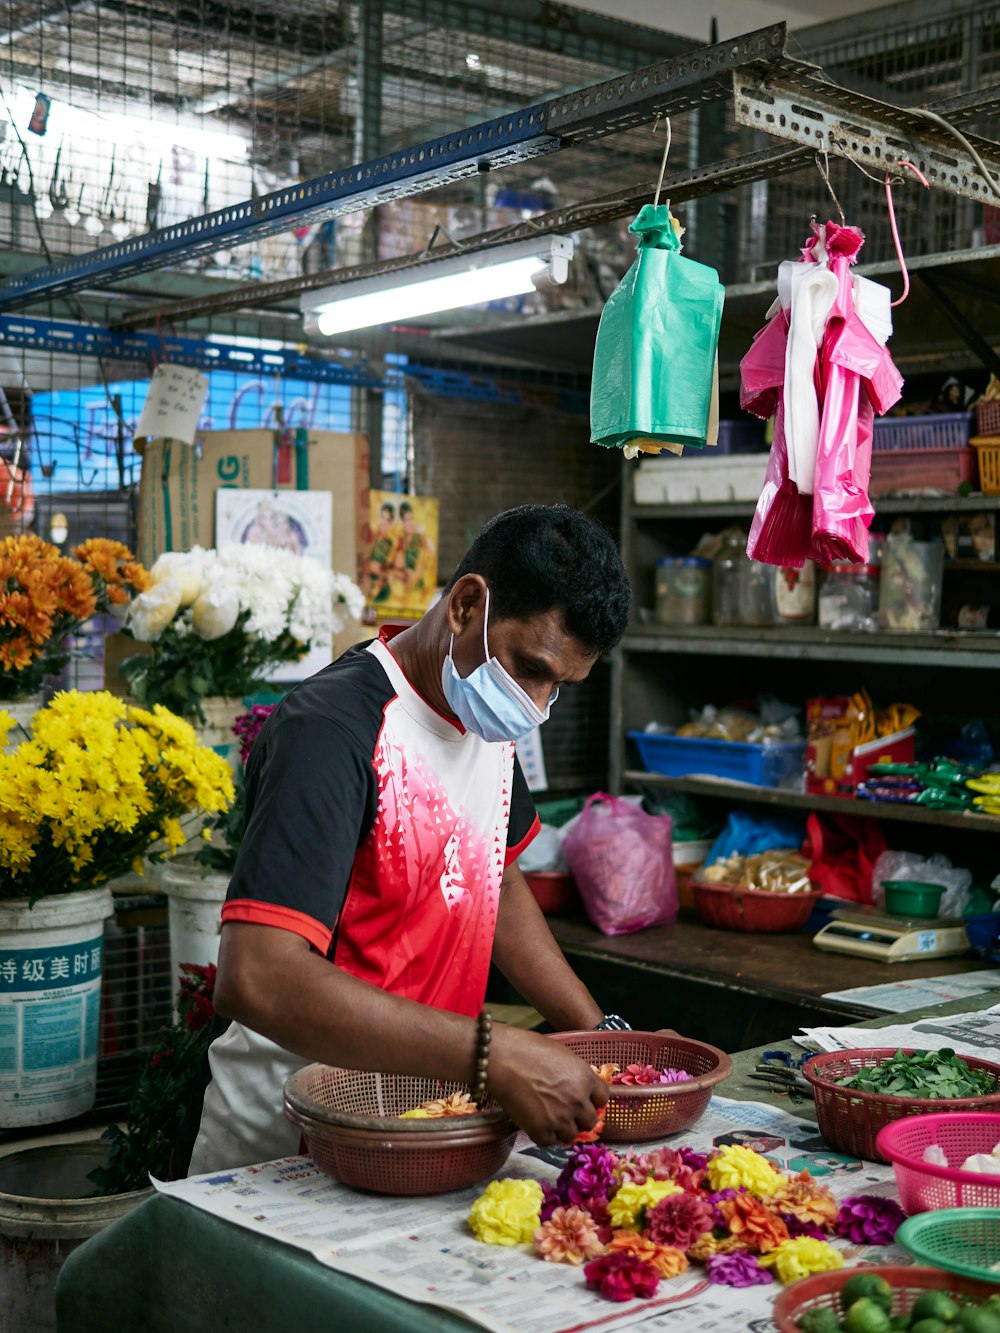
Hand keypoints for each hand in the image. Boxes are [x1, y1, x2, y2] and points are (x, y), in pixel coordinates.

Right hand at [486, 1025, 608, 1146]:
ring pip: (571, 1135)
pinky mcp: (542, 1131)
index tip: (584, 1100)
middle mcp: (578, 1101)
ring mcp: (561, 1118)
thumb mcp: (562, 1055)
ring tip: (546, 1117)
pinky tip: (534, 1121)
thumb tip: (578, 1087)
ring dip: (561, 1129)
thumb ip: (575, 1074)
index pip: (603, 1098)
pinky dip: (542, 1135)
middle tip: (564, 1111)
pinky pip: (549, 1141)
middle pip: (590, 1121)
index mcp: (585, 1078)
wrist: (503, 1059)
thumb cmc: (528, 1049)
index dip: (592, 1100)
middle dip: (579, 1117)